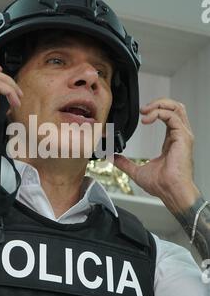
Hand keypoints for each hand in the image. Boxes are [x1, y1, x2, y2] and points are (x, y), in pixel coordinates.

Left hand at [113, 98, 199, 212]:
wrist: (171, 192)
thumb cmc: (162, 185)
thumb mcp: (137, 171)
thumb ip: (125, 163)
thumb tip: (113, 157)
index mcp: (171, 141)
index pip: (168, 116)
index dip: (155, 110)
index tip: (141, 114)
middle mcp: (179, 135)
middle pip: (175, 107)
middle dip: (158, 102)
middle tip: (143, 109)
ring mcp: (183, 135)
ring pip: (176, 108)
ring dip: (159, 105)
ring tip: (145, 111)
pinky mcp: (183, 137)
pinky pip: (173, 117)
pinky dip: (159, 114)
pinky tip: (146, 119)